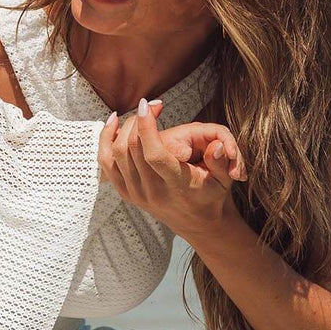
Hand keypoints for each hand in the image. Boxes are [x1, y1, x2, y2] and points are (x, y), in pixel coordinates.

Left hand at [99, 100, 246, 241]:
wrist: (198, 224)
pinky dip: (105, 140)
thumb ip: (221, 160)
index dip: (146, 126)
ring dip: (122, 127)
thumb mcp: (225, 180)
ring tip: (136, 112)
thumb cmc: (211, 196)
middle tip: (149, 106)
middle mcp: (152, 191)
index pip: (154, 154)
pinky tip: (113, 123)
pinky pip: (105, 163)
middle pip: (131, 149)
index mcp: (176, 186)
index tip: (147, 105)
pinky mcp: (126, 193)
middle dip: (137, 120)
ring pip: (116, 153)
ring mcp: (136, 194)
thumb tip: (218, 143)